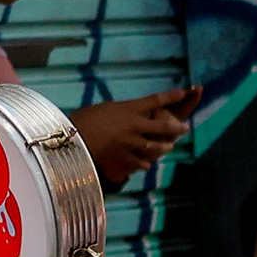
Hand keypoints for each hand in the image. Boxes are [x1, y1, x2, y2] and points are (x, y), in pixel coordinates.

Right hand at [70, 84, 198, 184]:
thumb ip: (122, 112)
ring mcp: (132, 143)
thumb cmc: (83, 120)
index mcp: (129, 109)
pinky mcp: (126, 159)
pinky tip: (147, 164)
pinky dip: (145, 162)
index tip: (183, 92)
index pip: (155, 100)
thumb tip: (132, 113)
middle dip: (177, 127)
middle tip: (185, 128)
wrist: (70, 140)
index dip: (171, 96)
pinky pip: (142, 162)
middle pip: (164, 125)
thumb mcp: (106, 110)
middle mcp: (135, 125)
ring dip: (165, 146)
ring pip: (157, 146)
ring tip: (170, 146)